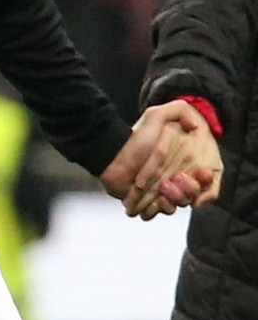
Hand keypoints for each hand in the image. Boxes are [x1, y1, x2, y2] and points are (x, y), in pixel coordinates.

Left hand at [99, 100, 221, 218]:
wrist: (112, 155)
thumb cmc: (136, 137)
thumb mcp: (155, 115)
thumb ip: (178, 110)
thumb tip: (195, 125)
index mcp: (185, 159)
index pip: (206, 177)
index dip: (205, 178)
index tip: (201, 173)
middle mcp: (178, 176)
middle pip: (194, 191)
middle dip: (188, 188)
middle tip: (176, 179)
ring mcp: (166, 189)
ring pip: (182, 202)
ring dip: (176, 198)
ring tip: (164, 187)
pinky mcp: (153, 200)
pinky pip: (166, 210)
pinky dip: (163, 207)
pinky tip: (158, 200)